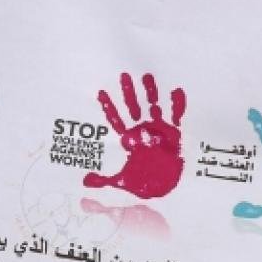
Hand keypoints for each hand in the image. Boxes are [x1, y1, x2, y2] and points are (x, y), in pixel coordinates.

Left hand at [83, 71, 185, 198]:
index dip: (108, 106)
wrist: (165, 186)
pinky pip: (176, 115)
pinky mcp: (174, 133)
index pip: (116, 119)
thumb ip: (103, 180)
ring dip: (150, 92)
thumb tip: (84, 181)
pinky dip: (176, 104)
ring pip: (153, 106)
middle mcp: (142, 129)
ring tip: (146, 76)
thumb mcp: (121, 181)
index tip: (100, 92)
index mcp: (129, 138)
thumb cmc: (143, 182)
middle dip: (128, 92)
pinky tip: (176, 90)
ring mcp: (158, 129)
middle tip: (123, 75)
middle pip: (133, 107)